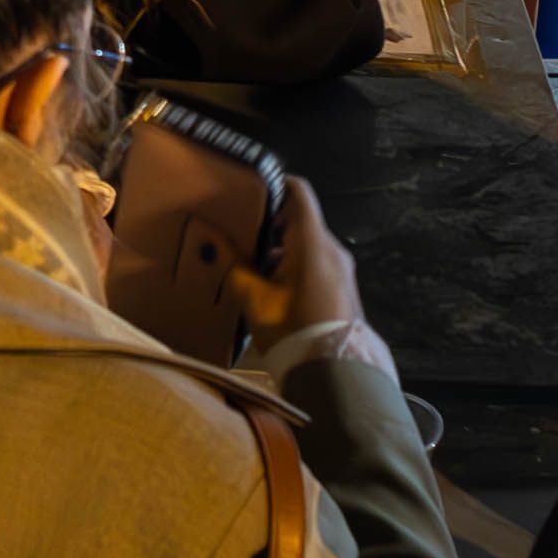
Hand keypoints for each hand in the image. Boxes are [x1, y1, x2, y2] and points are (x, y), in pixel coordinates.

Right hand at [223, 177, 361, 353]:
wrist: (335, 372)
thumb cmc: (293, 331)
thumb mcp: (254, 300)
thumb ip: (233, 265)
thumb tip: (212, 240)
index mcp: (311, 241)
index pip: (298, 192)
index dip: (276, 185)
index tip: (252, 193)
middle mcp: (332, 247)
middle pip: (301, 219)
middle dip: (271, 225)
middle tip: (243, 237)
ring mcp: (342, 267)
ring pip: (309, 242)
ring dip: (283, 249)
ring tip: (255, 269)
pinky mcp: (345, 285)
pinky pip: (319, 262)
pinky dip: (297, 265)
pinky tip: (276, 288)